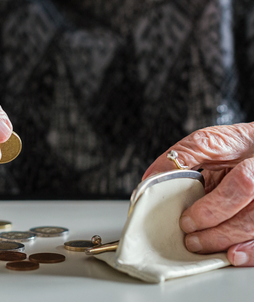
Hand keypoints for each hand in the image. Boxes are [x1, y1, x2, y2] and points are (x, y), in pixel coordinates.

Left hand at [143, 123, 253, 266]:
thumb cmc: (238, 146)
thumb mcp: (211, 142)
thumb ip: (184, 156)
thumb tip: (153, 176)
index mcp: (253, 163)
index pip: (242, 184)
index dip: (213, 207)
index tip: (187, 219)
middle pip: (250, 216)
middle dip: (216, 232)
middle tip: (190, 238)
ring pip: (253, 229)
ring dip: (226, 242)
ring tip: (199, 246)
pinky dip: (249, 251)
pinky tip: (232, 255)